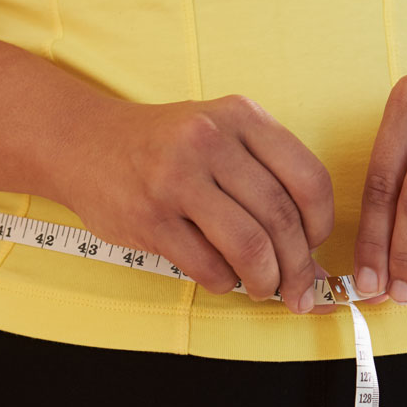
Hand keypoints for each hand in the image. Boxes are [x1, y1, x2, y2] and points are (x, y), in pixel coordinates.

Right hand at [63, 94, 335, 314]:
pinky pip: (208, 266)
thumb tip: (313, 257)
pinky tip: (224, 278)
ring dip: (267, 280)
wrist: (84, 142)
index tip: (316, 246)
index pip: (308, 179)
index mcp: (241, 117)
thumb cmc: (166, 147)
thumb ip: (267, 182)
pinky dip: (226, 283)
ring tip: (265, 288)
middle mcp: (210, 141)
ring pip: (249, 246)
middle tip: (300, 290)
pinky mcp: (149, 218)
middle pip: (281, 219)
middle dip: (299, 267)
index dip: (322, 225)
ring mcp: (176, 178)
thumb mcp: (221, 137)